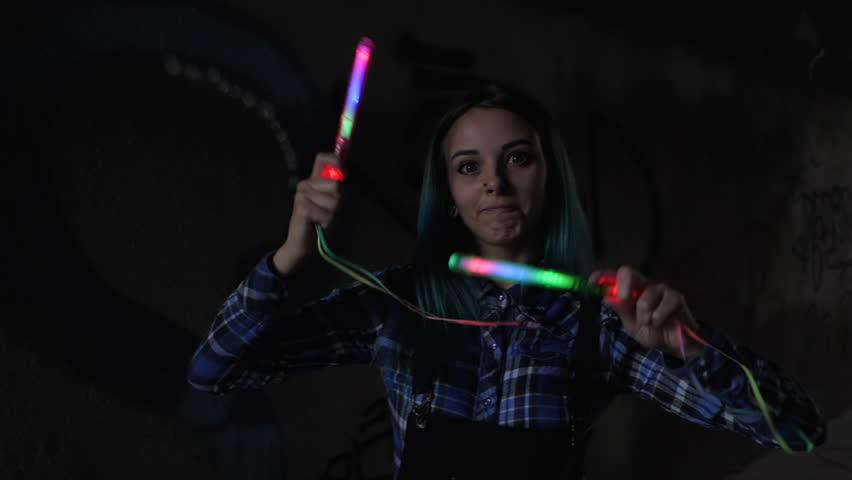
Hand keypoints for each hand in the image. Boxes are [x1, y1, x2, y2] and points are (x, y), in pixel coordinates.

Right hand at [273, 153, 343, 273]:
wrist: (301, 243)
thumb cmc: (318, 223)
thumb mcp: (330, 204)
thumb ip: (335, 190)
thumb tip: (344, 174)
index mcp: (314, 181)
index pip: (322, 159)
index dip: (335, 160)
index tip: (341, 171)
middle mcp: (306, 184)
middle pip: (336, 184)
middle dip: (338, 201)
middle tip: (328, 211)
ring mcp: (302, 194)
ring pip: (333, 200)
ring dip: (332, 214)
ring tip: (322, 218)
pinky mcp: (301, 206)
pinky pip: (326, 212)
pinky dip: (326, 221)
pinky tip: (318, 224)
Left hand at [589, 266, 702, 360]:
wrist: (674, 344)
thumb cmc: (652, 331)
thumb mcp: (631, 324)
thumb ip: (621, 310)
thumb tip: (606, 296)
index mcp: (631, 290)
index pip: (614, 277)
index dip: (601, 277)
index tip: (591, 283)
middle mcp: (644, 285)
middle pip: (628, 272)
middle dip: (622, 286)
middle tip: (625, 300)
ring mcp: (661, 289)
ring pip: (645, 298)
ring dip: (645, 317)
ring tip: (651, 323)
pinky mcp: (676, 297)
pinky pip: (660, 309)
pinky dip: (658, 320)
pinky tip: (662, 323)